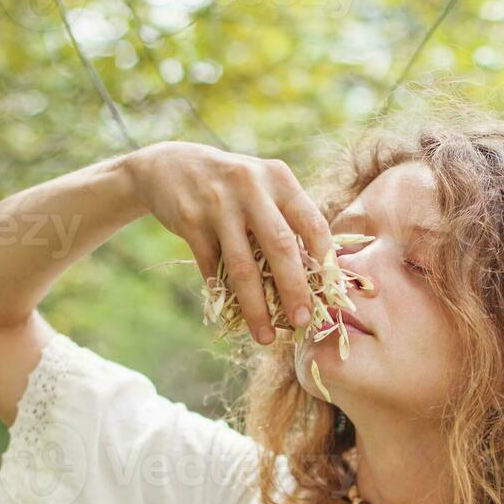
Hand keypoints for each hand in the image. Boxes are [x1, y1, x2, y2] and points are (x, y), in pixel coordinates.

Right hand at [124, 140, 333, 344]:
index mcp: (280, 180)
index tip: (331, 296)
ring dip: (256, 307)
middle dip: (294, 290)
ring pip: (243, 266)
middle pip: (280, 247)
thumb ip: (288, 221)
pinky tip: (234, 318)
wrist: (172, 167)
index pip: (313, 224)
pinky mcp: (191, 220)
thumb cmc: (232, 189)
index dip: (325, 263)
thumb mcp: (264, 189)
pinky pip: (212, 268)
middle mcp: (252, 187)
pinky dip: (224, 295)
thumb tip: (319, 277)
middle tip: (302, 322)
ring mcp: (219, 203)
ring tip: (265, 336)